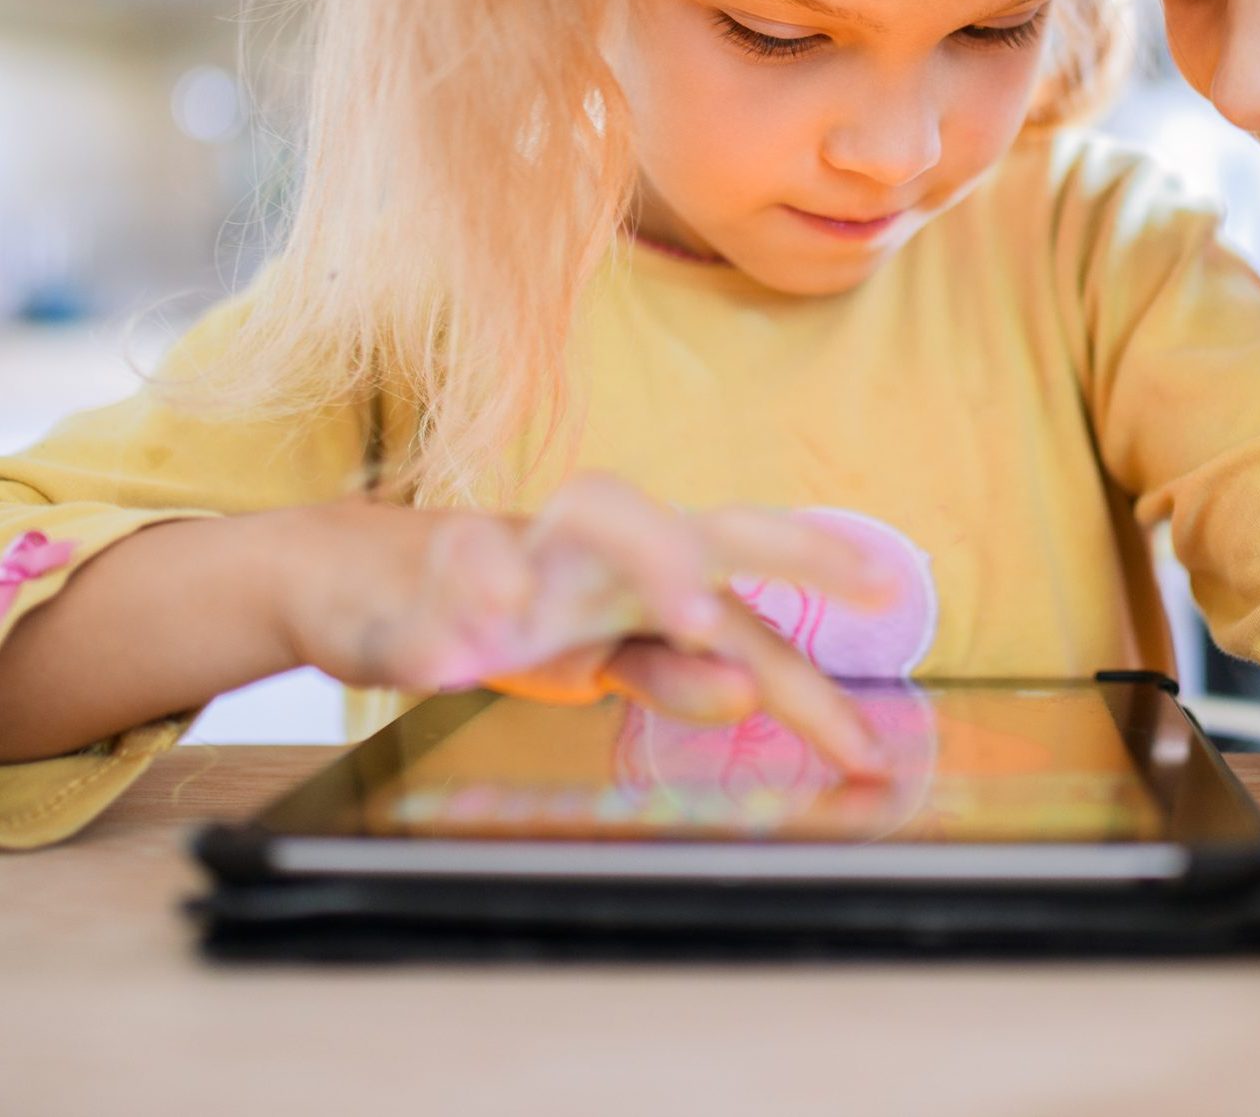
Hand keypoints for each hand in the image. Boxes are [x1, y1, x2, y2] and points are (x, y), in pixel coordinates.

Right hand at [274, 476, 898, 776]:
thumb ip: (680, 673)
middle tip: (870, 578)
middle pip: (713, 527)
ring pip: (607, 514)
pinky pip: (467, 562)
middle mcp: (612, 553)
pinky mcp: (444, 564)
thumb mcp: (610, 655)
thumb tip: (744, 692)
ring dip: (660, 559)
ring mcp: (533, 549)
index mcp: (658, 584)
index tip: (870, 756)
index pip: (751, 633)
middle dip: (794, 548)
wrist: (376, 576)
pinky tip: (469, 648)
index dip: (810, 691)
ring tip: (700, 619)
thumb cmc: (524, 610)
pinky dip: (479, 588)